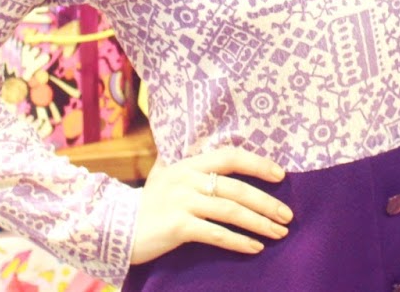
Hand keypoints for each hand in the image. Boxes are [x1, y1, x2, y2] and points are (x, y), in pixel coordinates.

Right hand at [128, 148, 292, 263]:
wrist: (112, 228)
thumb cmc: (145, 205)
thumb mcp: (162, 176)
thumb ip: (181, 164)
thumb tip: (199, 152)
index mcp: (187, 163)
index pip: (230, 156)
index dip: (258, 163)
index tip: (280, 175)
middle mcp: (186, 178)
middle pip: (236, 187)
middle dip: (267, 202)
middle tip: (287, 215)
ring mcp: (182, 202)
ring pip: (230, 210)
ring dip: (259, 223)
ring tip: (279, 233)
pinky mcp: (177, 226)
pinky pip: (216, 233)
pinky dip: (239, 241)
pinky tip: (255, 248)